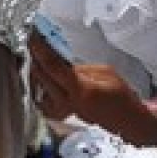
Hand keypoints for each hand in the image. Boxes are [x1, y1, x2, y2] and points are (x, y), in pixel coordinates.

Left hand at [29, 33, 148, 133]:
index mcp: (81, 89)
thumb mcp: (105, 72)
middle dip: (36, 57)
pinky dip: (38, 87)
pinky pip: (41, 100)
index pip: (54, 67)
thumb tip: (63, 63)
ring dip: (36, 71)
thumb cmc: (119, 96)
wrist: (124, 118)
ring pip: (39, 88)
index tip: (34, 39)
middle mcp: (69, 101)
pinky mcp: (61, 115)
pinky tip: (40, 78)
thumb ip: (81, 68)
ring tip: (36, 57)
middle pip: (42, 76)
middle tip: (33, 43)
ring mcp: (63, 110)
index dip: (42, 51)